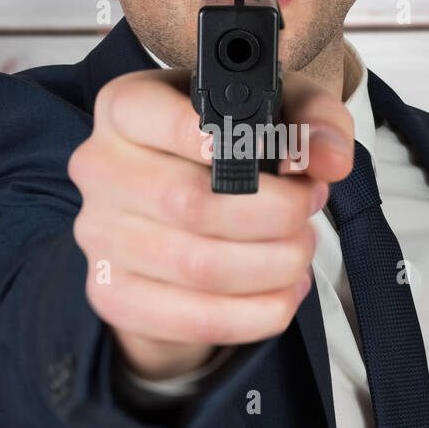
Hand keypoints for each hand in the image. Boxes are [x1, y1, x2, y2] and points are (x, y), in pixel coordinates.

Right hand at [67, 66, 353, 379]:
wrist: (174, 218)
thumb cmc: (222, 153)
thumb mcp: (273, 112)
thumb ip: (311, 120)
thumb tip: (329, 158)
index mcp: (125, 108)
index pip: (155, 116)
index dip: (224, 140)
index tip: (280, 157)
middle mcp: (100, 168)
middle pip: (189, 202)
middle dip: (274, 212)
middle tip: (308, 207)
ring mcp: (100, 237)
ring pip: (199, 266)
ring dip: (273, 264)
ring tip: (300, 249)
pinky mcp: (114, 296)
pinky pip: (194, 319)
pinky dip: (256, 313)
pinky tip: (282, 291)